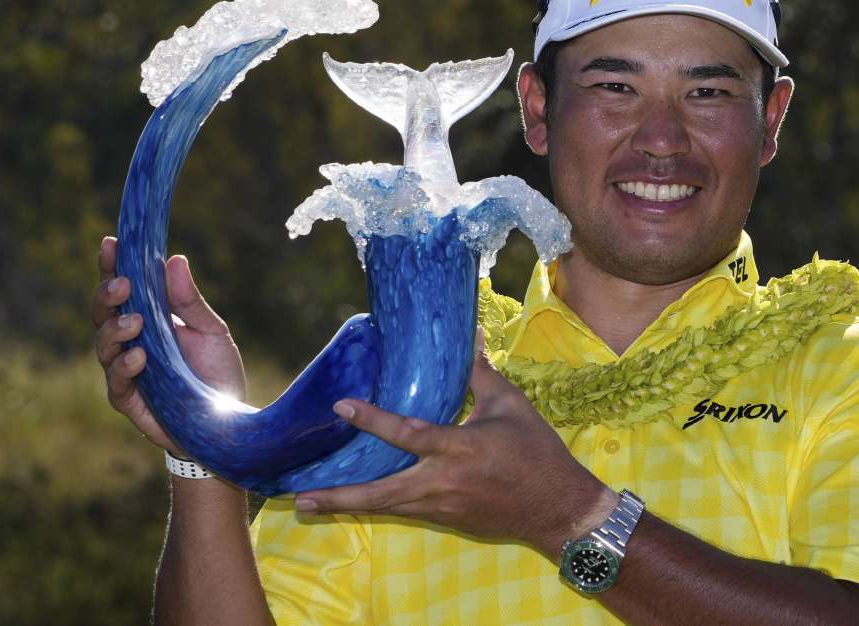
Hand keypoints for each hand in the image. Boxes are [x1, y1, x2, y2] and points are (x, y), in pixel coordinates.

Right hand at [92, 236, 246, 455]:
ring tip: (135, 322)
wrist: (229, 423)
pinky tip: (139, 357)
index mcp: (148, 318)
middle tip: (124, 284)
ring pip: (103, 345)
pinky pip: (116, 382)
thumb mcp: (212, 331)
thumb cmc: (217, 373)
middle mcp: (130, 341)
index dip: (113, 265)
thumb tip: (176, 260)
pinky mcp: (129, 400)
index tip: (112, 243)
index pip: (122, 287)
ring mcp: (126, 371)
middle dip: (107, 294)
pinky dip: (124, 367)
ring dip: (115, 329)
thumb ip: (190, 300)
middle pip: (102, 311)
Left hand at [294, 338, 616, 557]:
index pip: (408, 434)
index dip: (373, 420)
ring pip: (387, 507)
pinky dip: (380, 505)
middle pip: (381, 493)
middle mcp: (443, 482)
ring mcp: (443, 507)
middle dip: (338, 497)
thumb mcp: (511, 406)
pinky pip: (406, 511)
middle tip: (299, 496)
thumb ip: (481, 374)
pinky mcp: (447, 520)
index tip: (341, 407)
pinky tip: (356, 500)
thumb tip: (470, 337)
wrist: (559, 509)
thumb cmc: (538, 453)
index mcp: (459, 448)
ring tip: (310, 503)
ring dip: (348, 505)